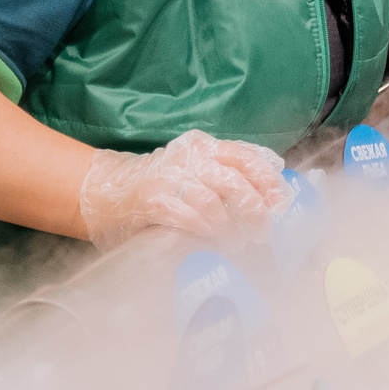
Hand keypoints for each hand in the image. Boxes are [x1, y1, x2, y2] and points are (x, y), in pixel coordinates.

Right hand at [77, 129, 291, 249]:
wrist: (107, 193)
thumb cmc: (162, 186)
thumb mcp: (196, 170)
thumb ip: (229, 174)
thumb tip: (274, 188)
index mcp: (205, 146)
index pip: (246, 157)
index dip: (268, 181)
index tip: (280, 204)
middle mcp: (190, 157)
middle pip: (235, 181)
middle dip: (254, 211)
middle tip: (261, 233)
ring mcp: (170, 177)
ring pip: (213, 200)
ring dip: (230, 227)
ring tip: (237, 242)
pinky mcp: (154, 199)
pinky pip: (188, 215)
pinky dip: (204, 228)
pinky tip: (209, 238)